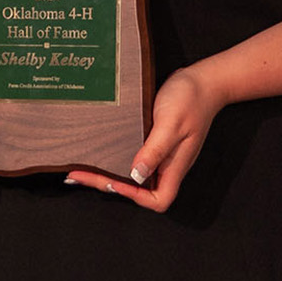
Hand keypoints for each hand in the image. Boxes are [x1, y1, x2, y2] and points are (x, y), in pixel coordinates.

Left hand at [71, 66, 222, 211]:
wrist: (202, 81)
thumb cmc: (190, 100)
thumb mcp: (170, 124)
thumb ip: (155, 150)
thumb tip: (136, 175)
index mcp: (175, 166)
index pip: (158, 199)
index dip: (135, 197)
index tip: (114, 181)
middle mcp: (168, 165)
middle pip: (140, 190)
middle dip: (108, 185)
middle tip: (79, 175)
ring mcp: (162, 155)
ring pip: (134, 176)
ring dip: (109, 175)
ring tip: (82, 170)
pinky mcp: (155, 143)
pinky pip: (134, 158)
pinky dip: (116, 159)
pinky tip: (100, 153)